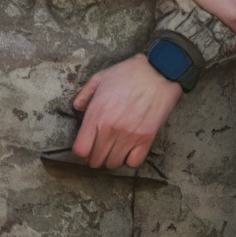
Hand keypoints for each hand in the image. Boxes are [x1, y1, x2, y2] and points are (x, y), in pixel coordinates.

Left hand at [69, 54, 181, 168]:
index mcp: (97, 115)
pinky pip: (133, 162)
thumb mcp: (99, 78)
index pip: (81, 150)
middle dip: (93, 158)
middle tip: (97, 151)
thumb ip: (84, 94)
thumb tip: (77, 108)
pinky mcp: (146, 139)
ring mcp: (129, 136)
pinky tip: (128, 150)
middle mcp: (111, 129)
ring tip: (112, 150)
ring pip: (113, 163)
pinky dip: (129, 159)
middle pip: (96, 160)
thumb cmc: (128, 74)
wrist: (157, 73)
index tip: (84, 148)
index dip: (80, 152)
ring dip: (110, 159)